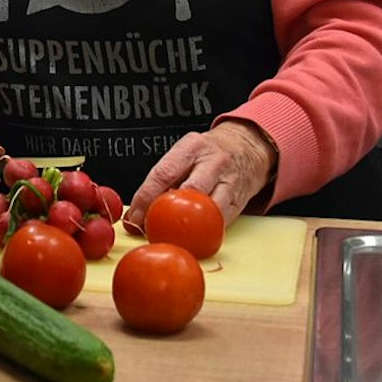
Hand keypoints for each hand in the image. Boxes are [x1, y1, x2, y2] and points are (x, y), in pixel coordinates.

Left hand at [121, 120, 276, 232]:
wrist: (247, 148)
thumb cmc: (208, 153)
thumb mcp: (184, 153)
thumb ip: (162, 179)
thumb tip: (136, 214)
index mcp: (192, 147)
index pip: (164, 173)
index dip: (146, 198)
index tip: (134, 216)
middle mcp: (213, 163)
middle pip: (188, 192)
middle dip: (166, 213)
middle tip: (149, 228)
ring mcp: (229, 183)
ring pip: (207, 210)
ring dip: (187, 226)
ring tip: (170, 234)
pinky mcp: (238, 202)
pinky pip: (219, 222)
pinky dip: (203, 230)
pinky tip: (191, 234)